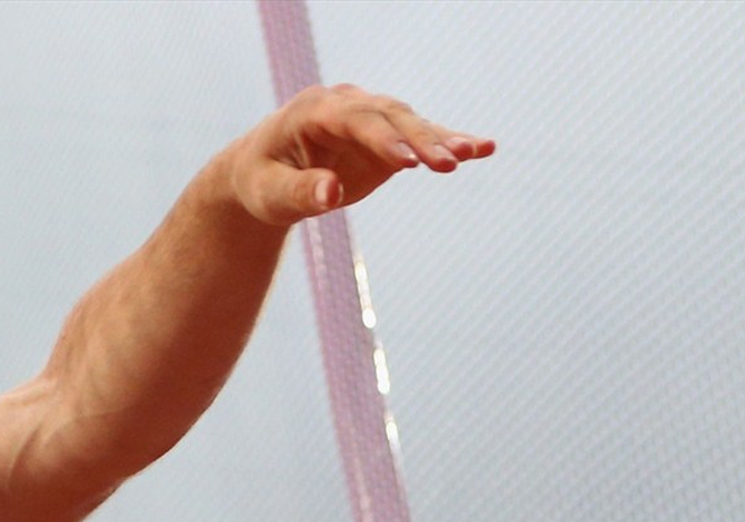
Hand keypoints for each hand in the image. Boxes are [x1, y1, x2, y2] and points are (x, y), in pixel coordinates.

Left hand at [230, 83, 493, 225]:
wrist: (263, 174)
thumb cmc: (260, 183)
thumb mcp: (270, 194)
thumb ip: (299, 193)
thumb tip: (331, 194)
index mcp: (312, 111)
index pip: (353, 120)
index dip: (381, 140)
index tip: (406, 164)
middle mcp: (345, 105)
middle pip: (389, 117)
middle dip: (419, 140)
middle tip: (449, 164)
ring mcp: (368, 118)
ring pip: (410, 123)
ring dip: (442, 139)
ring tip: (476, 152)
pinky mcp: (385, 138)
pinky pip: (420, 138)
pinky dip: (449, 142)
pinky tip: (483, 149)